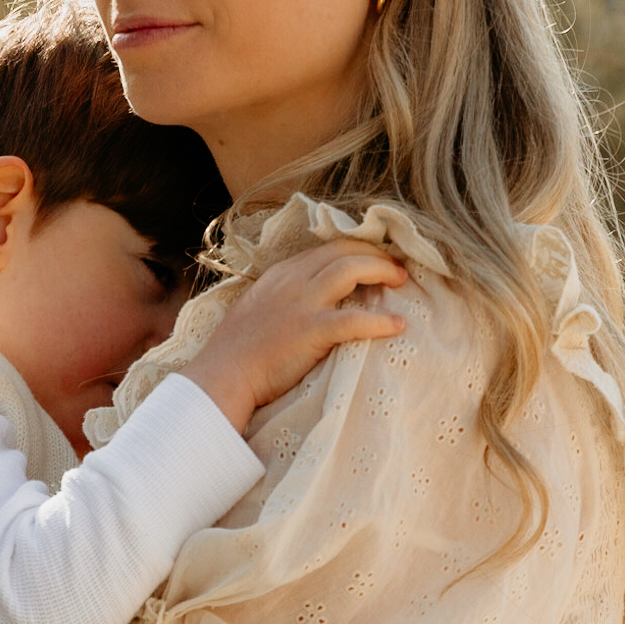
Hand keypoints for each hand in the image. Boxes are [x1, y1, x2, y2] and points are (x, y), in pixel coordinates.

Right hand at [184, 240, 407, 434]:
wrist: (223, 375)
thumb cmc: (238, 351)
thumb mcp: (259, 307)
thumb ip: (286, 296)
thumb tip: (314, 299)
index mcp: (282, 273)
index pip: (326, 248)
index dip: (357, 249)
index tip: (376, 259)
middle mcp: (293, 280)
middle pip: (343, 250)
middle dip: (376, 253)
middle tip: (397, 268)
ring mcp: (301, 303)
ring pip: (350, 269)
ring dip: (382, 270)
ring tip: (401, 282)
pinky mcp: (310, 331)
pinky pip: (354, 320)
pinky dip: (380, 321)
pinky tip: (397, 326)